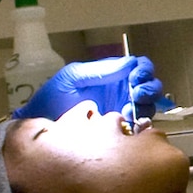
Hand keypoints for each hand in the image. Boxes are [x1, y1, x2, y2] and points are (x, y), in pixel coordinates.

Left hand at [14, 56, 164, 122]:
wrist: (42, 127)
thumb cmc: (53, 98)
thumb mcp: (74, 77)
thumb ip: (101, 71)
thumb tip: (130, 63)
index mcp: (111, 74)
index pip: (138, 66)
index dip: (143, 69)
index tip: (136, 77)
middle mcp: (120, 91)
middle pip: (149, 85)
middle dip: (149, 87)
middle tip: (137, 94)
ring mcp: (121, 110)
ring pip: (149, 104)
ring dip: (146, 105)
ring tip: (130, 110)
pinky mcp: (120, 130)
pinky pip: (141, 125)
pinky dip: (142, 122)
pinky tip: (130, 122)